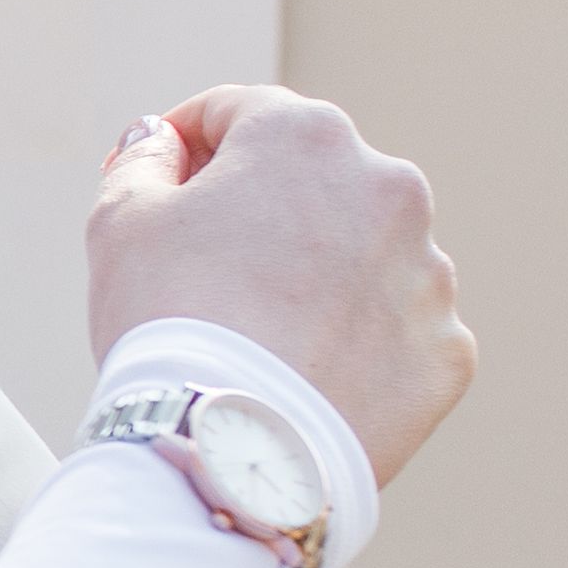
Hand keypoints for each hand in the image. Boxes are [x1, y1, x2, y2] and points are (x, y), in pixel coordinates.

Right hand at [88, 87, 476, 483]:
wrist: (234, 454)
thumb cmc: (169, 323)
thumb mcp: (120, 221)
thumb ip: (142, 161)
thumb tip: (161, 142)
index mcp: (306, 135)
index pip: (238, 113)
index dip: (186, 146)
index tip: (160, 189)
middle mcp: (388, 186)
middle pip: (310, 182)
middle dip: (261, 212)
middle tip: (204, 274)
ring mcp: (428, 272)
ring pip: (361, 256)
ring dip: (317, 277)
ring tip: (258, 338)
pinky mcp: (446, 349)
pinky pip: (395, 331)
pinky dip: (356, 345)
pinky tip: (302, 377)